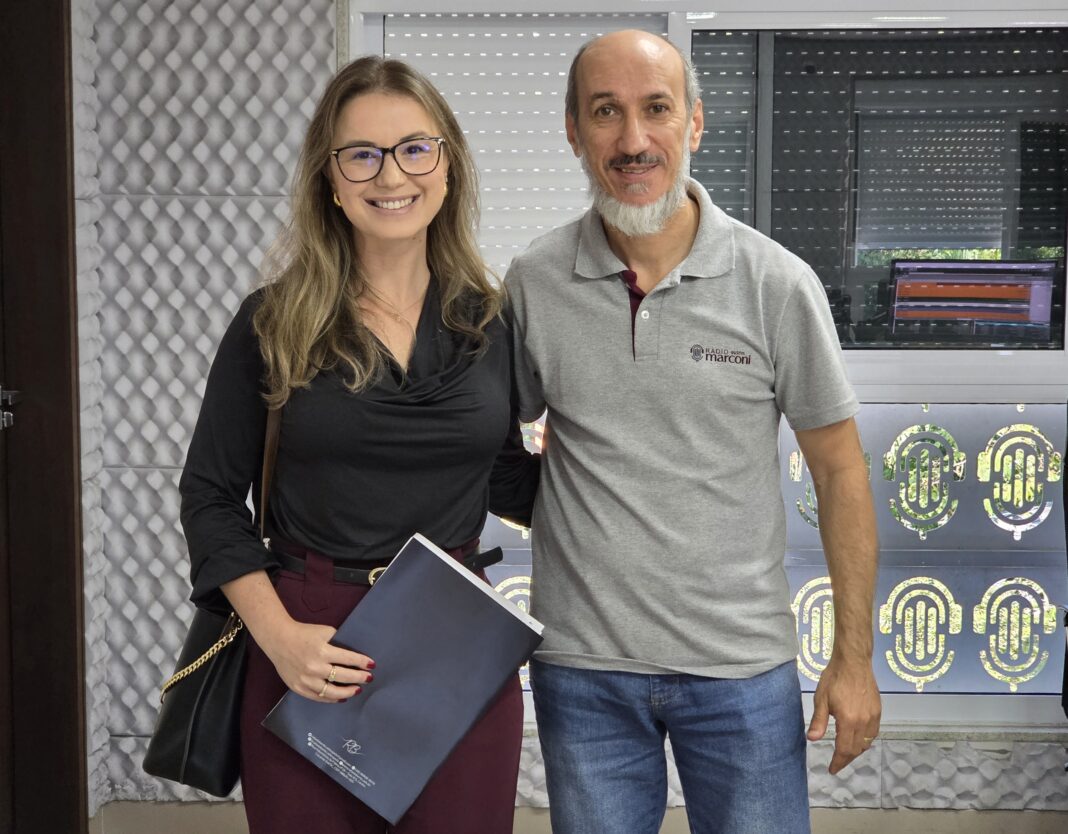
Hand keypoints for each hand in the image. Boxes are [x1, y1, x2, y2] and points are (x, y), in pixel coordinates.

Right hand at [258, 618, 374, 702]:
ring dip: (347, 692)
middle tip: (369, 678)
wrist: (278, 639)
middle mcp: (315, 667)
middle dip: (359, 678)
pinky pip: (318, 697)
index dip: (362, 663)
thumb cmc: (304, 633)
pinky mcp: (298, 687)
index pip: (348, 659)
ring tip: (357, 690)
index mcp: (323, 651)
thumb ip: (339, 641)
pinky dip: (331, 699)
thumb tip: (355, 651)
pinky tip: (341, 698)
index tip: (372, 665)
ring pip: (331, 692)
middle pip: (343, 677)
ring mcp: (306, 679)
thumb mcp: (324, 631)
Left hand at [807, 654, 880, 773]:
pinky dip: (865, 741)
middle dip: (846, 759)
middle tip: (837, 763)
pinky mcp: (878, 711)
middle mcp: (864, 722)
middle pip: (856, 749)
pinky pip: (873, 733)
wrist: (853, 661)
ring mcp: (873, 717)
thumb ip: (818, 721)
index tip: (832, 770)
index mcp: (848, 720)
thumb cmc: (834, 678)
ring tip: (845, 753)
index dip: (838, 762)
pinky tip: (857, 739)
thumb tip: (812, 739)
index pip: (844, 749)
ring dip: (856, 751)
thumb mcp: (821, 698)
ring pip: (867, 743)